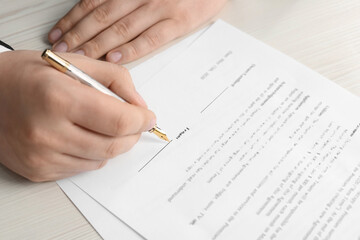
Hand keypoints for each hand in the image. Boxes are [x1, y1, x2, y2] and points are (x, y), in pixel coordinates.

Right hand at [0, 50, 154, 181]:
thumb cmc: (27, 75)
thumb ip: (115, 80)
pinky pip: (82, 168)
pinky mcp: (38, 170)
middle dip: (132, 134)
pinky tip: (82, 136)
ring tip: (103, 125)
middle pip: (113, 146)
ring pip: (101, 160)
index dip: (141, 120)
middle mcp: (47, 132)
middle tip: (133, 123)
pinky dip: (93, 154)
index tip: (148, 117)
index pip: (118, 121)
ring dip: (112, 144)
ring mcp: (41, 156)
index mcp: (58, 98)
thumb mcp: (74, 62)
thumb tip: (140, 106)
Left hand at [48, 0, 226, 63]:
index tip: (59, 33)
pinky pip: (150, 39)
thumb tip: (99, 9)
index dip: (74, 19)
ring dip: (97, 44)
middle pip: (103, 17)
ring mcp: (160, 8)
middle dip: (79, 35)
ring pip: (121, 28)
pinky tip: (114, 58)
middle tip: (63, 50)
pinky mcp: (178, 22)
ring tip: (81, 57)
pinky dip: (131, 49)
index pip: (94, 2)